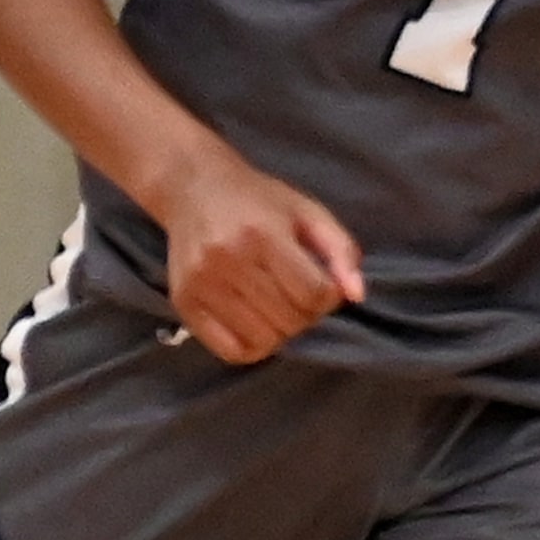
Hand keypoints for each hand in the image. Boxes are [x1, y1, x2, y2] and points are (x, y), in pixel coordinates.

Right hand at [160, 146, 364, 363]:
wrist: (195, 189)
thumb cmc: (260, 201)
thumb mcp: (309, 212)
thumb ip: (341, 251)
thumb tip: (356, 296)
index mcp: (264, 233)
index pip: (313, 293)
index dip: (330, 298)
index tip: (324, 285)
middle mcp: (229, 260)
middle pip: (290, 320)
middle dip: (308, 314)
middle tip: (301, 295)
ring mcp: (202, 284)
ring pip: (263, 340)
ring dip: (283, 332)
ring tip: (280, 307)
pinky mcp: (183, 303)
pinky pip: (231, 351)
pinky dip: (254, 346)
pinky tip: (258, 323)